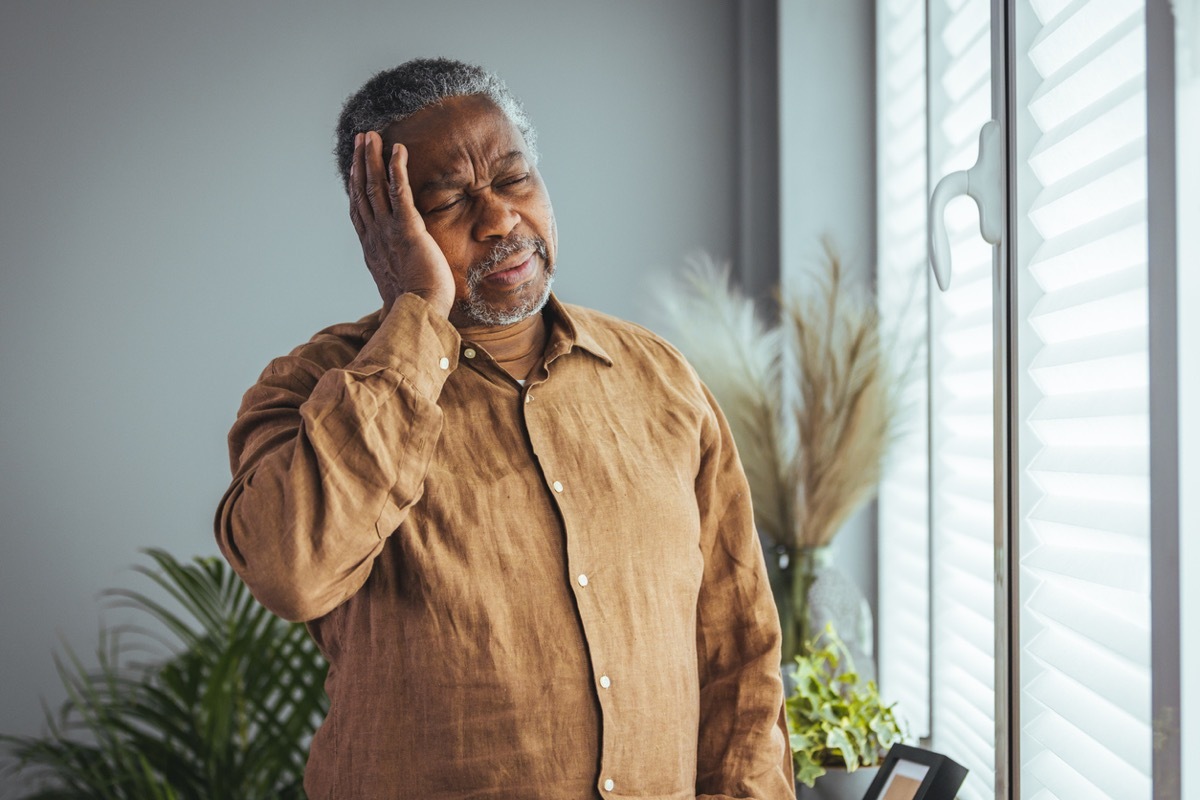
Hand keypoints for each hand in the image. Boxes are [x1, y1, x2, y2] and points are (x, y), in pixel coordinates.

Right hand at [348, 131, 454, 316]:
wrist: (419, 313)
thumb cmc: (414, 306)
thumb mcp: (397, 288)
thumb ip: (395, 278)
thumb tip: (396, 287)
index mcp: (372, 248)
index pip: (359, 210)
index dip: (355, 185)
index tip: (355, 167)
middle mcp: (374, 236)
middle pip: (363, 192)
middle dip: (361, 163)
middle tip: (361, 139)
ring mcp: (388, 231)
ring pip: (375, 187)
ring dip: (373, 158)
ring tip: (372, 136)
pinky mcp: (407, 229)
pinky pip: (400, 193)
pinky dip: (397, 169)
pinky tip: (397, 150)